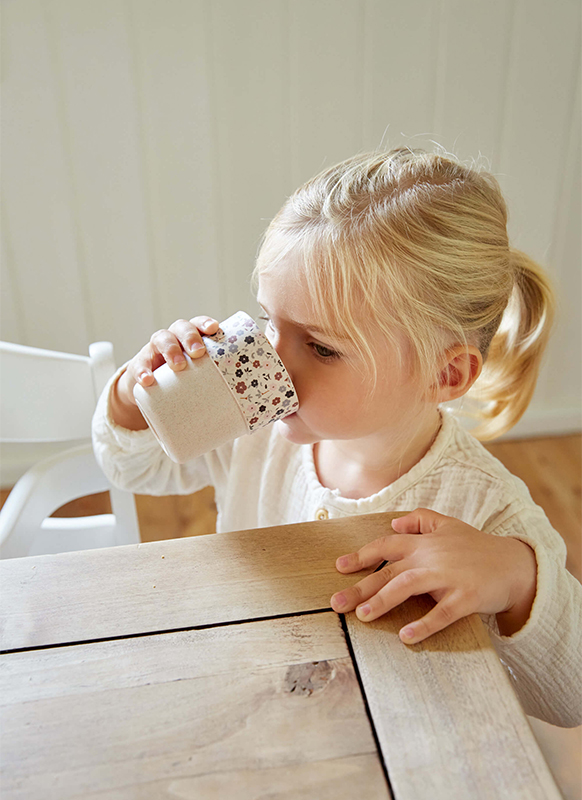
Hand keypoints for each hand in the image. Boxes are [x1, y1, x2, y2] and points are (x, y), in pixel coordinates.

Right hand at [110, 316, 218, 428]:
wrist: (149, 387)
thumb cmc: (184, 380)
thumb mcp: (198, 378)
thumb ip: (217, 387)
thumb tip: (249, 418)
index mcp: (191, 338)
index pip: (198, 323)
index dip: (205, 323)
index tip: (214, 329)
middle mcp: (173, 338)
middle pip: (181, 328)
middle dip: (190, 337)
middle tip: (198, 352)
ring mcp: (154, 349)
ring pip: (161, 339)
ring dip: (171, 350)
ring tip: (178, 366)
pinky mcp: (139, 365)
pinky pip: (139, 365)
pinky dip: (142, 372)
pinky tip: (147, 381)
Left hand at [330, 508, 537, 643]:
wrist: (515, 565)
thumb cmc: (477, 547)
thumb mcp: (449, 524)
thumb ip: (421, 519)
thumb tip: (393, 522)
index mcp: (424, 543)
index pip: (386, 546)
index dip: (361, 556)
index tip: (339, 567)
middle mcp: (432, 557)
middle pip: (389, 571)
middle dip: (360, 586)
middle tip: (336, 603)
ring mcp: (449, 577)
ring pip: (409, 586)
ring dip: (384, 600)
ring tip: (363, 615)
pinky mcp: (466, 597)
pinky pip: (441, 613)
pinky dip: (424, 625)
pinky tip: (406, 637)